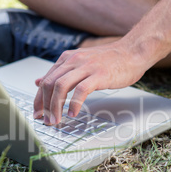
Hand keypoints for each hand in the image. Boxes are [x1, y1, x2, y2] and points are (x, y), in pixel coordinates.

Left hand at [33, 40, 148, 124]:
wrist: (133, 52)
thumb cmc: (109, 60)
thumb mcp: (79, 63)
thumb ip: (60, 73)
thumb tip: (38, 82)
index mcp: (67, 58)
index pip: (46, 80)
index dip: (38, 99)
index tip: (37, 113)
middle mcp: (73, 60)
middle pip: (50, 84)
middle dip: (44, 105)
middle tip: (45, 120)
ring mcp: (86, 67)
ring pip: (61, 87)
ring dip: (55, 106)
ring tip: (56, 120)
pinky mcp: (99, 74)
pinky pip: (81, 90)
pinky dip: (74, 103)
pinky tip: (72, 113)